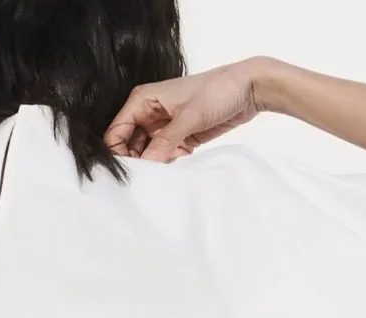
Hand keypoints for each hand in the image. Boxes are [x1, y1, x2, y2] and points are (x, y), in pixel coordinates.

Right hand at [104, 57, 271, 162]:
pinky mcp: (176, 138)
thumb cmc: (218, 91)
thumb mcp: (189, 117)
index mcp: (142, 101)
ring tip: (164, 172)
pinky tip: (177, 165)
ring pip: (146, 155)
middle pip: (128, 147)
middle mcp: (147, 114)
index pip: (116, 133)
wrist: (248, 89)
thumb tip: (145, 167)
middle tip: (147, 179)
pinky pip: (162, 157)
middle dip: (136, 163)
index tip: (130, 172)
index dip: (119, 154)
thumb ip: (165, 143)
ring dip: (153, 166)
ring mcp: (162, 127)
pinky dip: (167, 164)